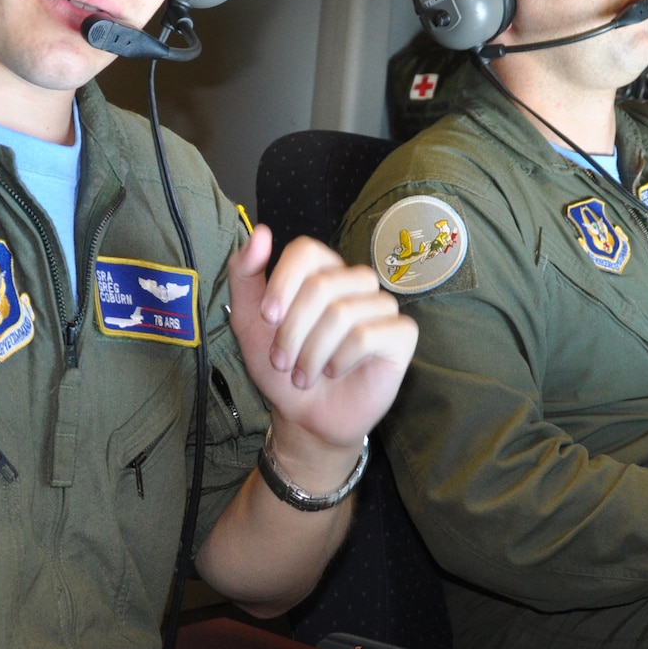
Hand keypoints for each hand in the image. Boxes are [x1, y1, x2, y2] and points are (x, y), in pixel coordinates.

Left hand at [226, 225, 417, 486]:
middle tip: (282, 362)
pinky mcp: (402, 335)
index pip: (307, 251)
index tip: (268, 319)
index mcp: (322, 271)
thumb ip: (246, 274)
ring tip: (303, 374)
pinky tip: (335, 371)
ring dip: (312, 352)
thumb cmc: (282, 367)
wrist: (306, 416)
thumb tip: (261, 232)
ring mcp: (382, 307)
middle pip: (322, 285)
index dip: (283, 283)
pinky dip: (341, 359)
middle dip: (292, 331)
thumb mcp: (249, 321)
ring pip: (343, 313)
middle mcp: (355, 282)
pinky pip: (368, 336)